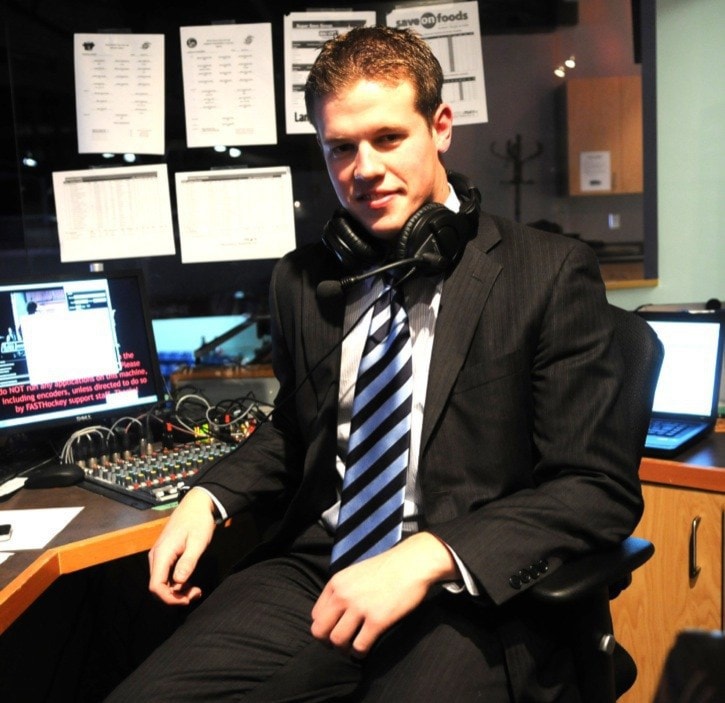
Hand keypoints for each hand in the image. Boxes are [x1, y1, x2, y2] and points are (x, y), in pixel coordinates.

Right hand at [148, 487, 216, 604]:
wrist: (196, 504)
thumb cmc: (198, 520)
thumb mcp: (198, 542)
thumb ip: (187, 562)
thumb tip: (179, 582)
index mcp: (162, 553)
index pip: (156, 586)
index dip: (169, 598)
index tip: (187, 600)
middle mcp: (156, 556)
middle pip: (158, 587)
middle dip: (175, 596)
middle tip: (195, 594)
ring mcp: (159, 555)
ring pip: (162, 582)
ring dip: (177, 591)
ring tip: (195, 590)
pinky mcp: (165, 555)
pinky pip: (166, 575)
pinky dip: (176, 583)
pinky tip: (189, 583)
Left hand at [310, 532, 458, 657]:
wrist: (412, 563)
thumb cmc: (387, 567)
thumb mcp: (355, 572)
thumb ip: (342, 589)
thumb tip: (335, 613)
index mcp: (336, 583)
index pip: (316, 615)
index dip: (324, 627)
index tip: (335, 631)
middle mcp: (343, 595)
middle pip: (320, 631)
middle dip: (328, 642)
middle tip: (341, 645)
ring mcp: (359, 608)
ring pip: (337, 640)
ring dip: (344, 650)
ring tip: (353, 648)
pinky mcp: (377, 620)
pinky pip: (360, 646)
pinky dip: (360, 653)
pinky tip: (365, 650)